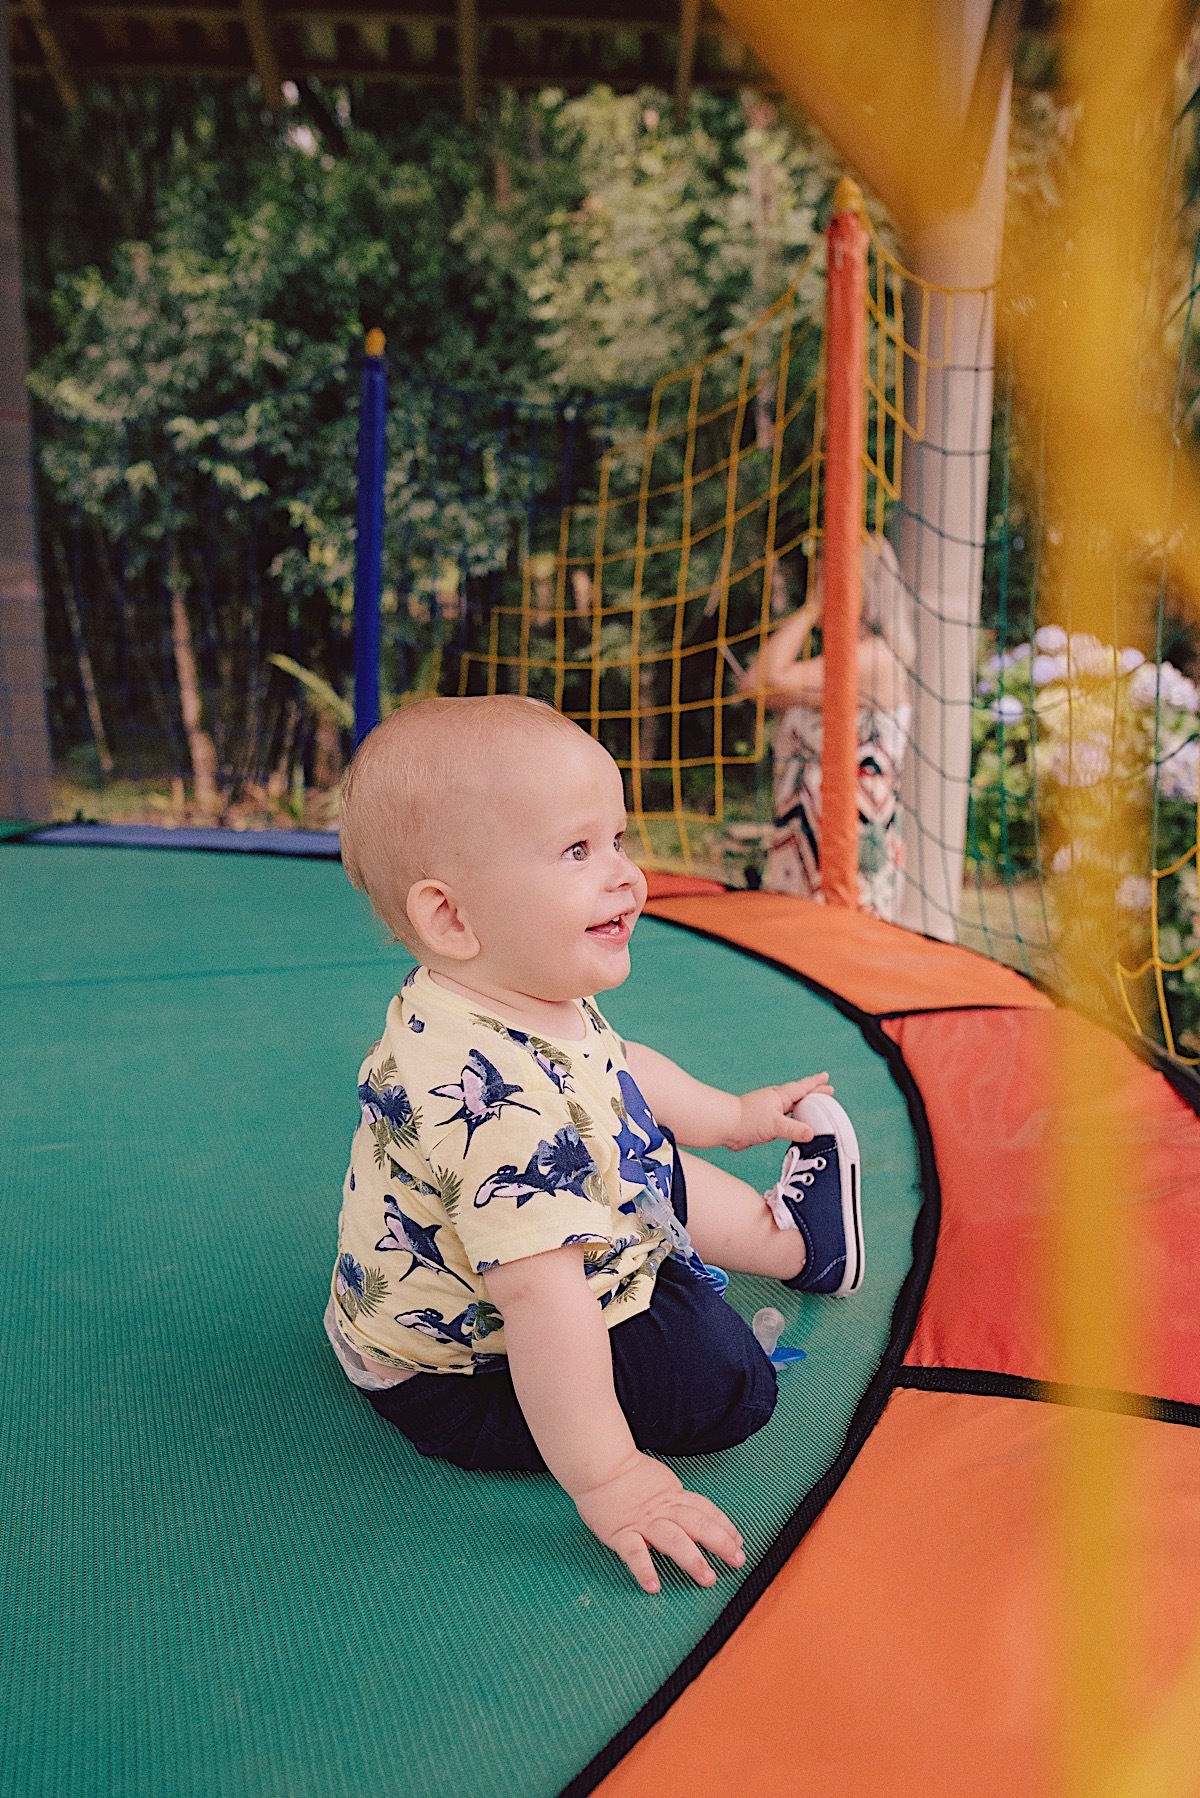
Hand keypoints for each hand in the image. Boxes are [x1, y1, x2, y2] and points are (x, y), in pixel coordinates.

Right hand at [574, 1453, 744, 1594]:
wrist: (599, 1465)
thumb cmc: (627, 1476)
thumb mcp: (660, 1483)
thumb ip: (676, 1500)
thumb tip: (695, 1518)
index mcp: (673, 1496)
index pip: (705, 1510)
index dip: (724, 1526)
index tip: (738, 1542)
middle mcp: (663, 1510)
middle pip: (697, 1524)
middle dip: (720, 1543)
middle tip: (737, 1561)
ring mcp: (643, 1522)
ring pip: (673, 1539)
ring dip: (692, 1559)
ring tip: (707, 1578)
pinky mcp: (621, 1533)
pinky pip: (634, 1553)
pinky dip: (644, 1569)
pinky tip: (653, 1585)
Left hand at [724, 1073, 833, 1151]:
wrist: (726, 1125)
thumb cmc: (746, 1120)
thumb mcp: (774, 1125)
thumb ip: (794, 1129)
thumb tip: (812, 1133)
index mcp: (780, 1096)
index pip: (802, 1087)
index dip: (815, 1083)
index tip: (826, 1077)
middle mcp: (776, 1100)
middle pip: (799, 1094)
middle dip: (813, 1093)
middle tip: (828, 1091)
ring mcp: (770, 1110)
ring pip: (792, 1105)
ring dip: (803, 1105)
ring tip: (814, 1107)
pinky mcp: (764, 1121)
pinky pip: (785, 1117)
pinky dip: (793, 1118)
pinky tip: (794, 1123)